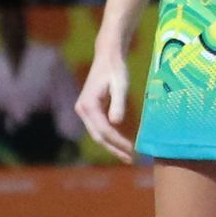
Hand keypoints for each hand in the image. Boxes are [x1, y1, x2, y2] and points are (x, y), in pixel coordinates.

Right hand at [74, 45, 135, 162]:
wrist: (107, 56)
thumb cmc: (116, 69)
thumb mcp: (120, 84)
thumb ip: (118, 103)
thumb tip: (116, 123)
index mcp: (88, 105)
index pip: (104, 131)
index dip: (118, 143)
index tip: (133, 150)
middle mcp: (82, 110)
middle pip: (98, 137)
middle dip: (115, 149)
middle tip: (131, 160)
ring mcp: (84, 111)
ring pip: (98, 135)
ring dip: (112, 146)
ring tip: (128, 156)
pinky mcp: (89, 110)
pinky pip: (99, 128)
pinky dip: (110, 138)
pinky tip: (121, 144)